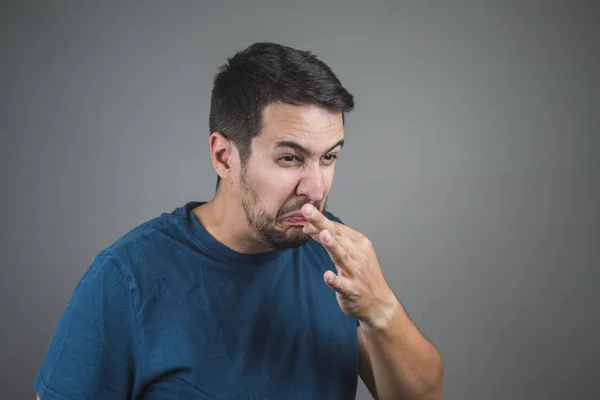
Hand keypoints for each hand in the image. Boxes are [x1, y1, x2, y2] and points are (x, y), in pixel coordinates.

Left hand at [301, 204, 398, 328]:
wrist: (379, 303)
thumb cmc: (362, 274)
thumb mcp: (351, 254)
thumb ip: (333, 241)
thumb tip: (313, 228)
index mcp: (359, 243)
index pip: (337, 228)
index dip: (319, 221)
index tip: (304, 212)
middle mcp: (359, 255)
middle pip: (337, 237)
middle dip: (321, 223)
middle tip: (307, 209)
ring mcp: (356, 273)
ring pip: (342, 257)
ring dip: (332, 246)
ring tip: (323, 235)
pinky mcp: (352, 290)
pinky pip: (342, 285)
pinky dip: (335, 280)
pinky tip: (327, 275)